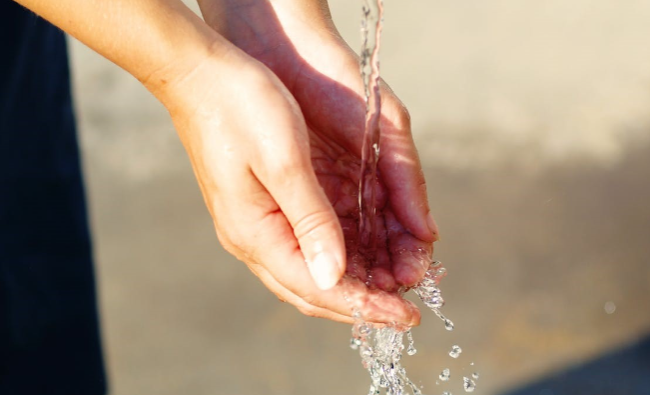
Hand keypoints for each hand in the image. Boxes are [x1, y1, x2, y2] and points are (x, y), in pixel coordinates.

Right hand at [198, 1, 439, 288]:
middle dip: (361, 304)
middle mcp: (251, 238)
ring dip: (352, 284)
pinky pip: (303, 248)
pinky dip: (337, 258)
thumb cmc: (241, 107)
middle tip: (405, 312)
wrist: (199, 73)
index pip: (318, 288)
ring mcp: (253, 224)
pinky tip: (363, 256)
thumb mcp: (285, 161)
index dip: (365, 306)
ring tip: (393, 287)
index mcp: (255, 233)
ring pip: (308, 273)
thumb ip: (311, 221)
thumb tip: (333, 276)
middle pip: (312, 290)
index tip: (406, 318)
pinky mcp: (261, 207)